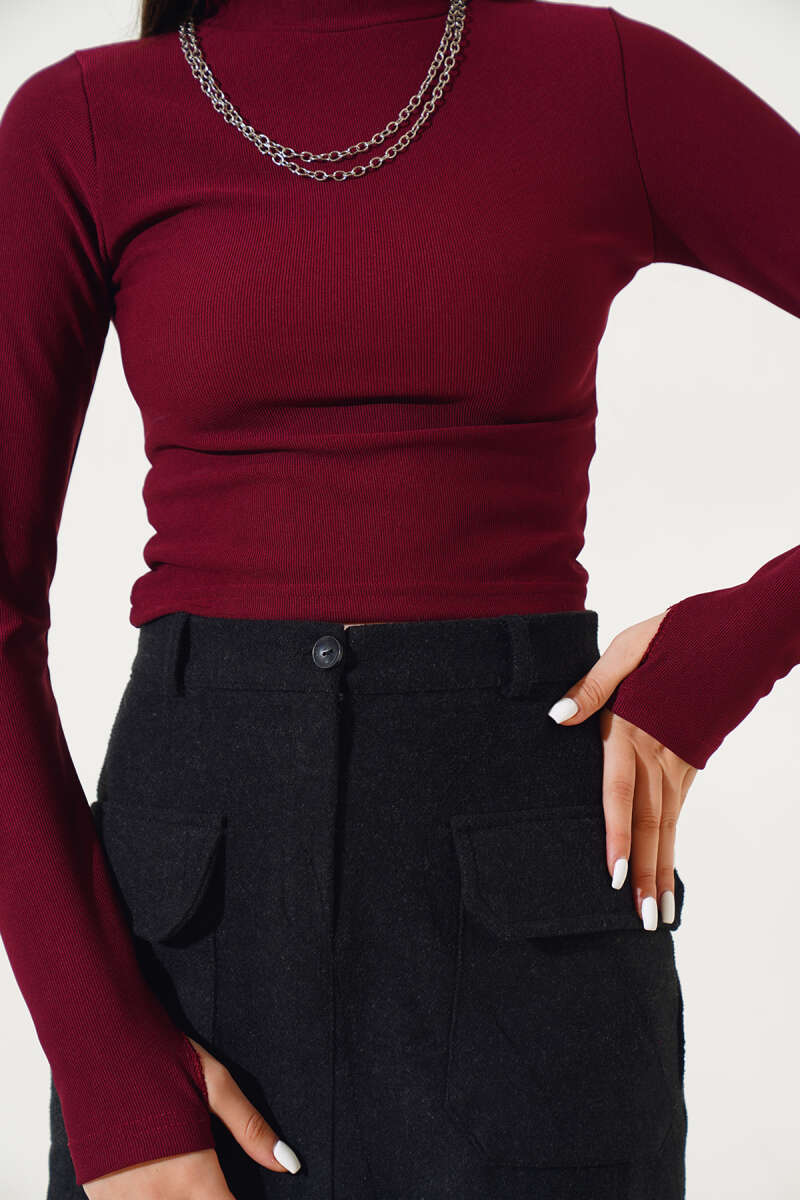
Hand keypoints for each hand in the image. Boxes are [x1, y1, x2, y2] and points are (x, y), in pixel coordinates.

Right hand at [83, 1036, 300, 1197]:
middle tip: (209, 1180)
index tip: (239, 1194)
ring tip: (182, 1178)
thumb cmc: (161, 1059)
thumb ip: (251, 1130)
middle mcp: (157, 1197)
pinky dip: (150, 1199)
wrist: (95, 1043)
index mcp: (193, 1173)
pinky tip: (154, 1182)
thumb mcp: (214, 1084)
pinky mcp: (98, 1197)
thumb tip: (289, 1164)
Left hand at [547, 610, 698, 929]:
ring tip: (660, 916)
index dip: (618, 835)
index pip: (621, 792)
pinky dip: (671, 848)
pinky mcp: (689, 765)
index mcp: (635, 729)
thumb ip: (593, 685)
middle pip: (650, 824)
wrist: (737, 633)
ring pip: (668, 826)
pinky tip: (668, 875)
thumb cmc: (677, 635)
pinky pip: (677, 815)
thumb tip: (557, 716)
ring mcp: (679, 764)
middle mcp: (659, 755)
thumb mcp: (630, 646)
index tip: (616, 876)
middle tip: (645, 923)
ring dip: (664, 871)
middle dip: (648, 875)